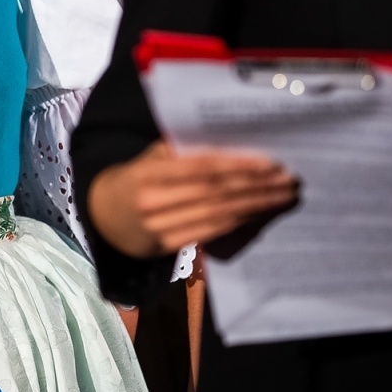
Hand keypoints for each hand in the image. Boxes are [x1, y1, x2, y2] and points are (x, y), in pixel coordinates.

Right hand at [87, 140, 298, 258]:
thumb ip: (182, 151)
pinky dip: (239, 222)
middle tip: (288, 181)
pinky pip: (211, 232)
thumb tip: (232, 143)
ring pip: (217, 215)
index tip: (271, 163)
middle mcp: (153, 202)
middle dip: (256, 187)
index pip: (201, 168)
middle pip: (215, 193)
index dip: (239, 166)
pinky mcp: (168, 248)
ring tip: (282, 197)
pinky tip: (259, 213)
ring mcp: (160, 228)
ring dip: (255, 206)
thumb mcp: (149, 157)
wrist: (104, 217)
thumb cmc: (134, 178)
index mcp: (147, 173)